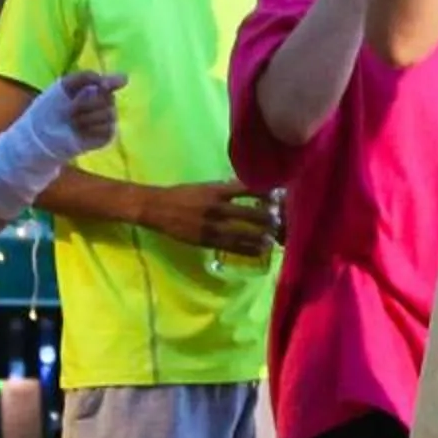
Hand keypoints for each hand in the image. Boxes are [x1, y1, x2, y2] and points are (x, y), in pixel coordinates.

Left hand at [36, 70, 123, 160]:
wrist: (43, 133)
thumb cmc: (51, 107)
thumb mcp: (65, 85)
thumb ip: (88, 76)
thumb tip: (114, 79)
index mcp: (96, 88)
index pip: (115, 81)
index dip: (113, 81)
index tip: (103, 85)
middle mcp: (105, 103)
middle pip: (110, 98)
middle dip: (87, 103)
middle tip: (71, 109)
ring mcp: (107, 120)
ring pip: (109, 114)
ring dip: (87, 118)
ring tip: (73, 123)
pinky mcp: (106, 135)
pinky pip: (108, 128)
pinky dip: (92, 130)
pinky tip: (81, 132)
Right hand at [145, 180, 280, 258]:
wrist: (156, 208)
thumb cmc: (182, 195)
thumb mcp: (204, 186)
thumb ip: (225, 189)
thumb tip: (250, 189)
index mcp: (215, 190)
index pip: (246, 189)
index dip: (264, 194)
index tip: (279, 196)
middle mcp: (216, 207)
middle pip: (248, 213)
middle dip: (267, 218)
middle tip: (281, 221)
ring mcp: (211, 226)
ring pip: (242, 232)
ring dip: (260, 236)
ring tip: (274, 239)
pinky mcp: (206, 240)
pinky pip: (231, 246)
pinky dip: (247, 249)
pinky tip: (259, 251)